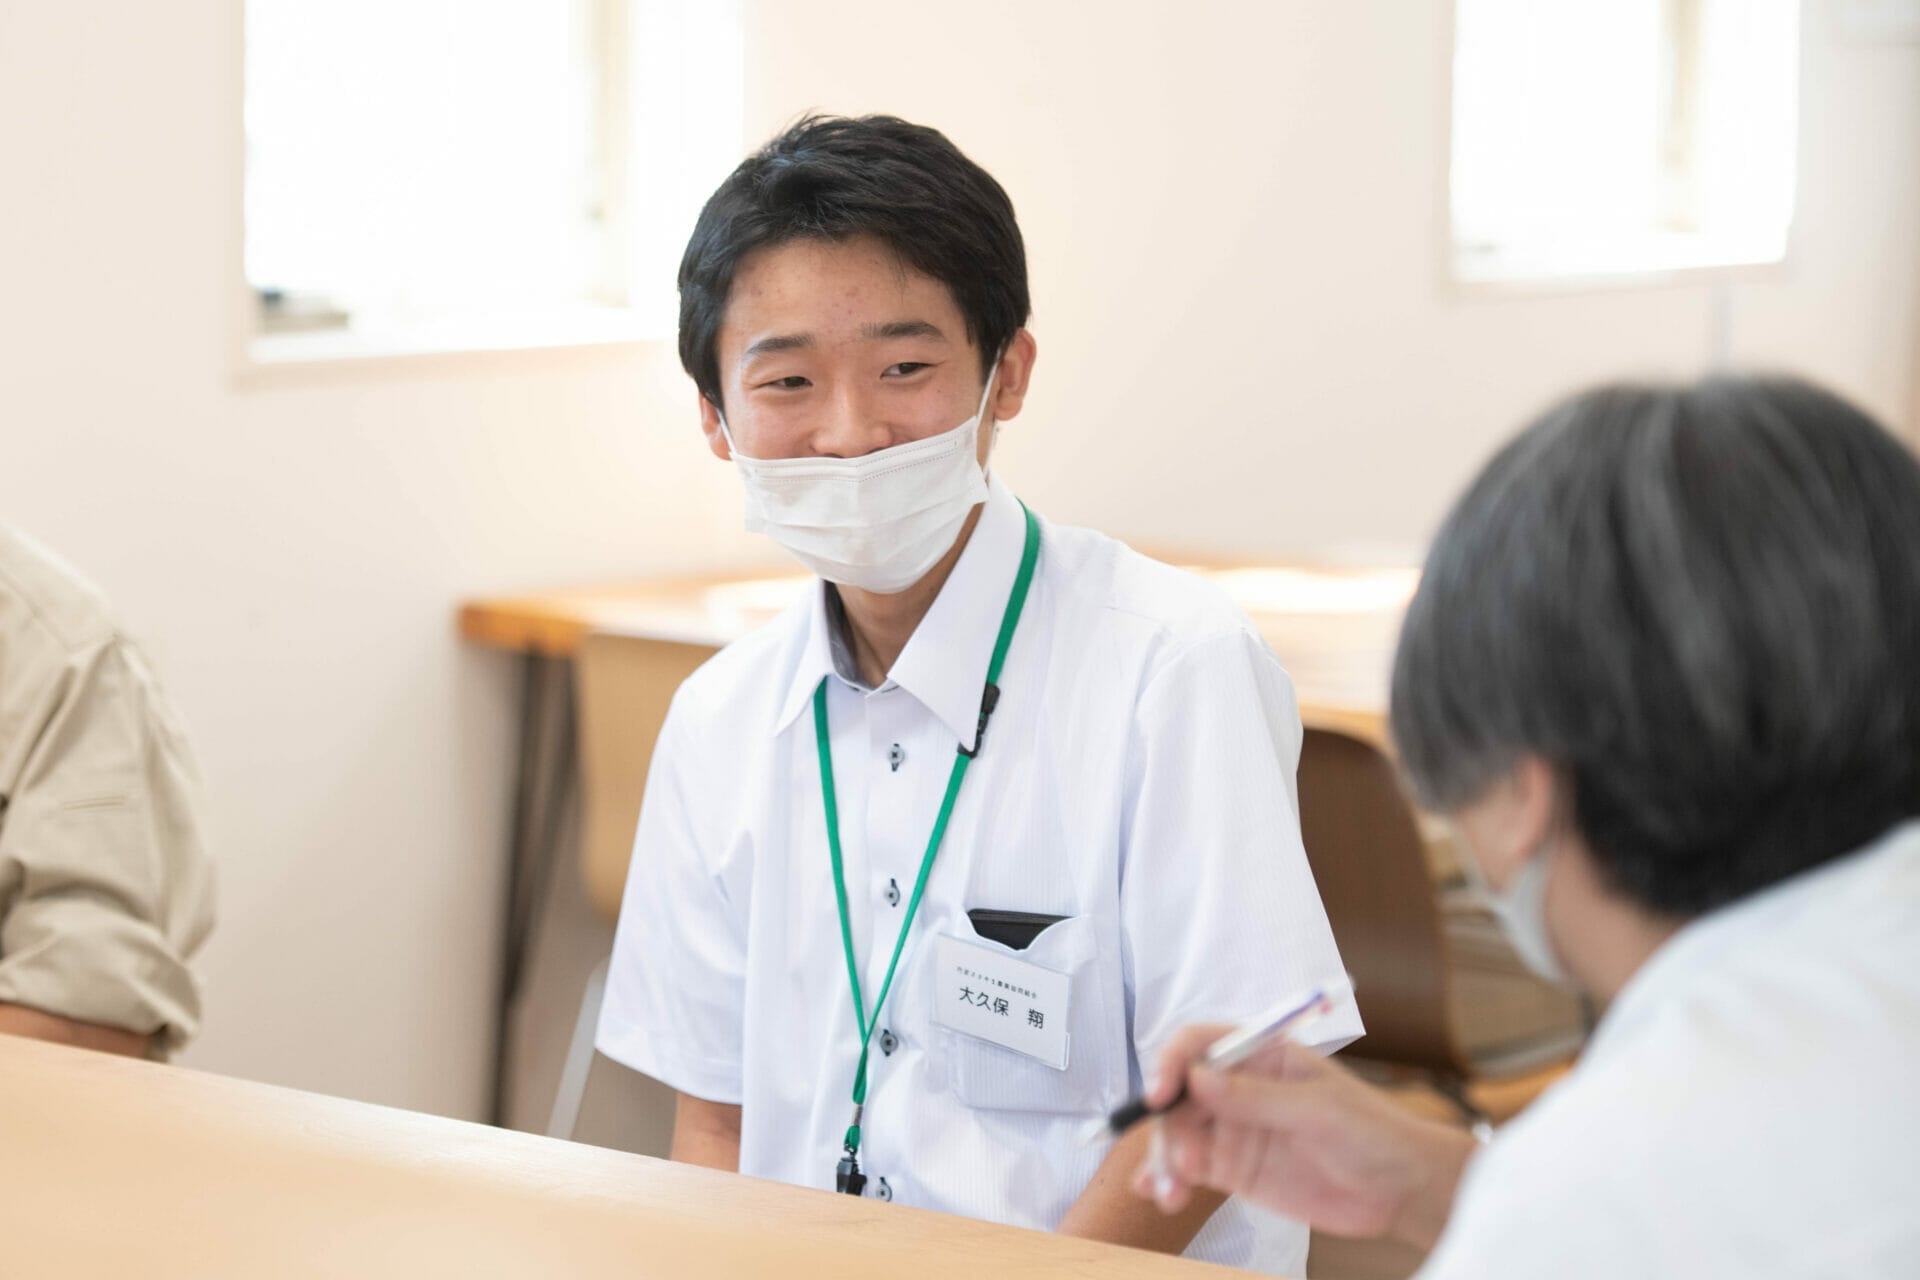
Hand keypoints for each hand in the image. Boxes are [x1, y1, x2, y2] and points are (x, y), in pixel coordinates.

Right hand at [1130, 1024, 1476, 1249]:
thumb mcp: (1317, 1110)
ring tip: (1171, 1192)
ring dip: (1165, 1158)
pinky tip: (1160, 1195)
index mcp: (1260, 1054)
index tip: (1160, 1095)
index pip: (1199, 1045)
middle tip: (1180, 1160)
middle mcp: (1239, 1087)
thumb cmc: (1372, 1132)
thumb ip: (1257, 1096)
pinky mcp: (1234, 1170)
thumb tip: (1197, 1078)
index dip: (1172, 1064)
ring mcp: (1234, 1129)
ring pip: (1180, 1134)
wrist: (1401, 1190)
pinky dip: (1169, 1179)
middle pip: (1180, 1093)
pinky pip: (1191, 1170)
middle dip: (1167, 1123)